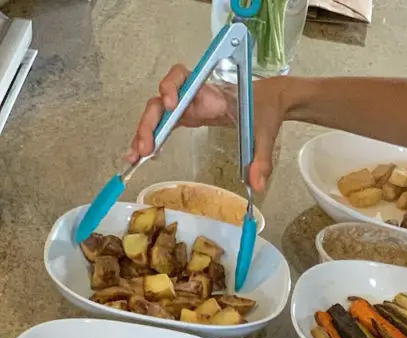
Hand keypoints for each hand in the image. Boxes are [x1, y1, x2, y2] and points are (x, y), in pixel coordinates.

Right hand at [126, 64, 284, 190]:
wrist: (266, 102)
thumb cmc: (264, 109)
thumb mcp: (265, 133)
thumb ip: (261, 158)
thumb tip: (256, 185)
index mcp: (212, 92)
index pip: (183, 77)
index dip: (171, 86)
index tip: (169, 103)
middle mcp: (194, 96)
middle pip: (162, 101)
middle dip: (149, 122)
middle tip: (143, 148)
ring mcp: (188, 106)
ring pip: (158, 114)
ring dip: (144, 132)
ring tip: (134, 156)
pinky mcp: (188, 117)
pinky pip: (165, 124)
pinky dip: (152, 137)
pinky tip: (143, 154)